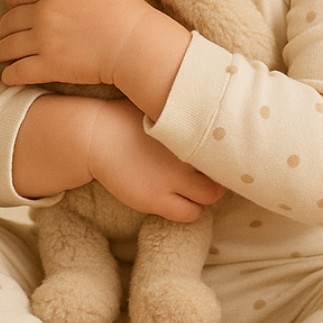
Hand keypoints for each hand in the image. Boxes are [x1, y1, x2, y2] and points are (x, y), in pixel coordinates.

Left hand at [0, 0, 151, 88]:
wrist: (134, 43)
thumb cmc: (127, 11)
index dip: (12, 1)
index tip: (10, 6)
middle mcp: (43, 15)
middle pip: (10, 20)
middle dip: (3, 28)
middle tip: (3, 34)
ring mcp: (44, 42)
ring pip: (8, 46)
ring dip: (1, 51)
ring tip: (0, 54)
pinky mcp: (49, 67)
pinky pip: (18, 72)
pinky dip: (9, 75)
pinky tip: (8, 77)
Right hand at [88, 100, 224, 221]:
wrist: (96, 135)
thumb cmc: (128, 117)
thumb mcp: (162, 108)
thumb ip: (187, 116)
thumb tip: (211, 111)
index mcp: (188, 129)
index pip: (226, 147)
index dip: (226, 153)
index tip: (222, 155)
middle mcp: (185, 155)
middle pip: (223, 173)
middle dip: (219, 175)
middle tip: (209, 173)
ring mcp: (172, 179)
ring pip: (210, 197)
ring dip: (206, 194)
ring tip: (196, 188)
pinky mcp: (156, 199)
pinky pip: (190, 214)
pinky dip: (191, 209)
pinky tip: (181, 199)